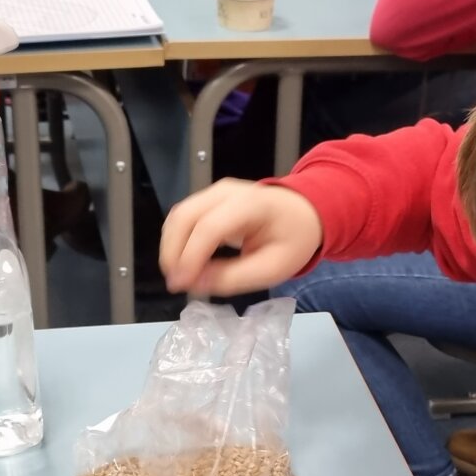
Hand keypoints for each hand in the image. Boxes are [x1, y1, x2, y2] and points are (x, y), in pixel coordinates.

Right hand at [158, 178, 323, 294]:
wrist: (304, 212)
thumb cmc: (293, 240)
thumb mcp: (272, 268)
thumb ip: (233, 278)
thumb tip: (194, 284)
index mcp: (251, 204)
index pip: (210, 227)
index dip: (191, 257)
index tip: (182, 285)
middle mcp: (227, 191)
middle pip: (185, 216)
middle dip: (173, 252)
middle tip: (176, 283)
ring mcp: (214, 191)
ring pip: (178, 215)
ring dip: (171, 247)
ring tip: (178, 276)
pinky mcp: (208, 198)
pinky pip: (183, 217)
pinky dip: (177, 240)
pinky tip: (183, 262)